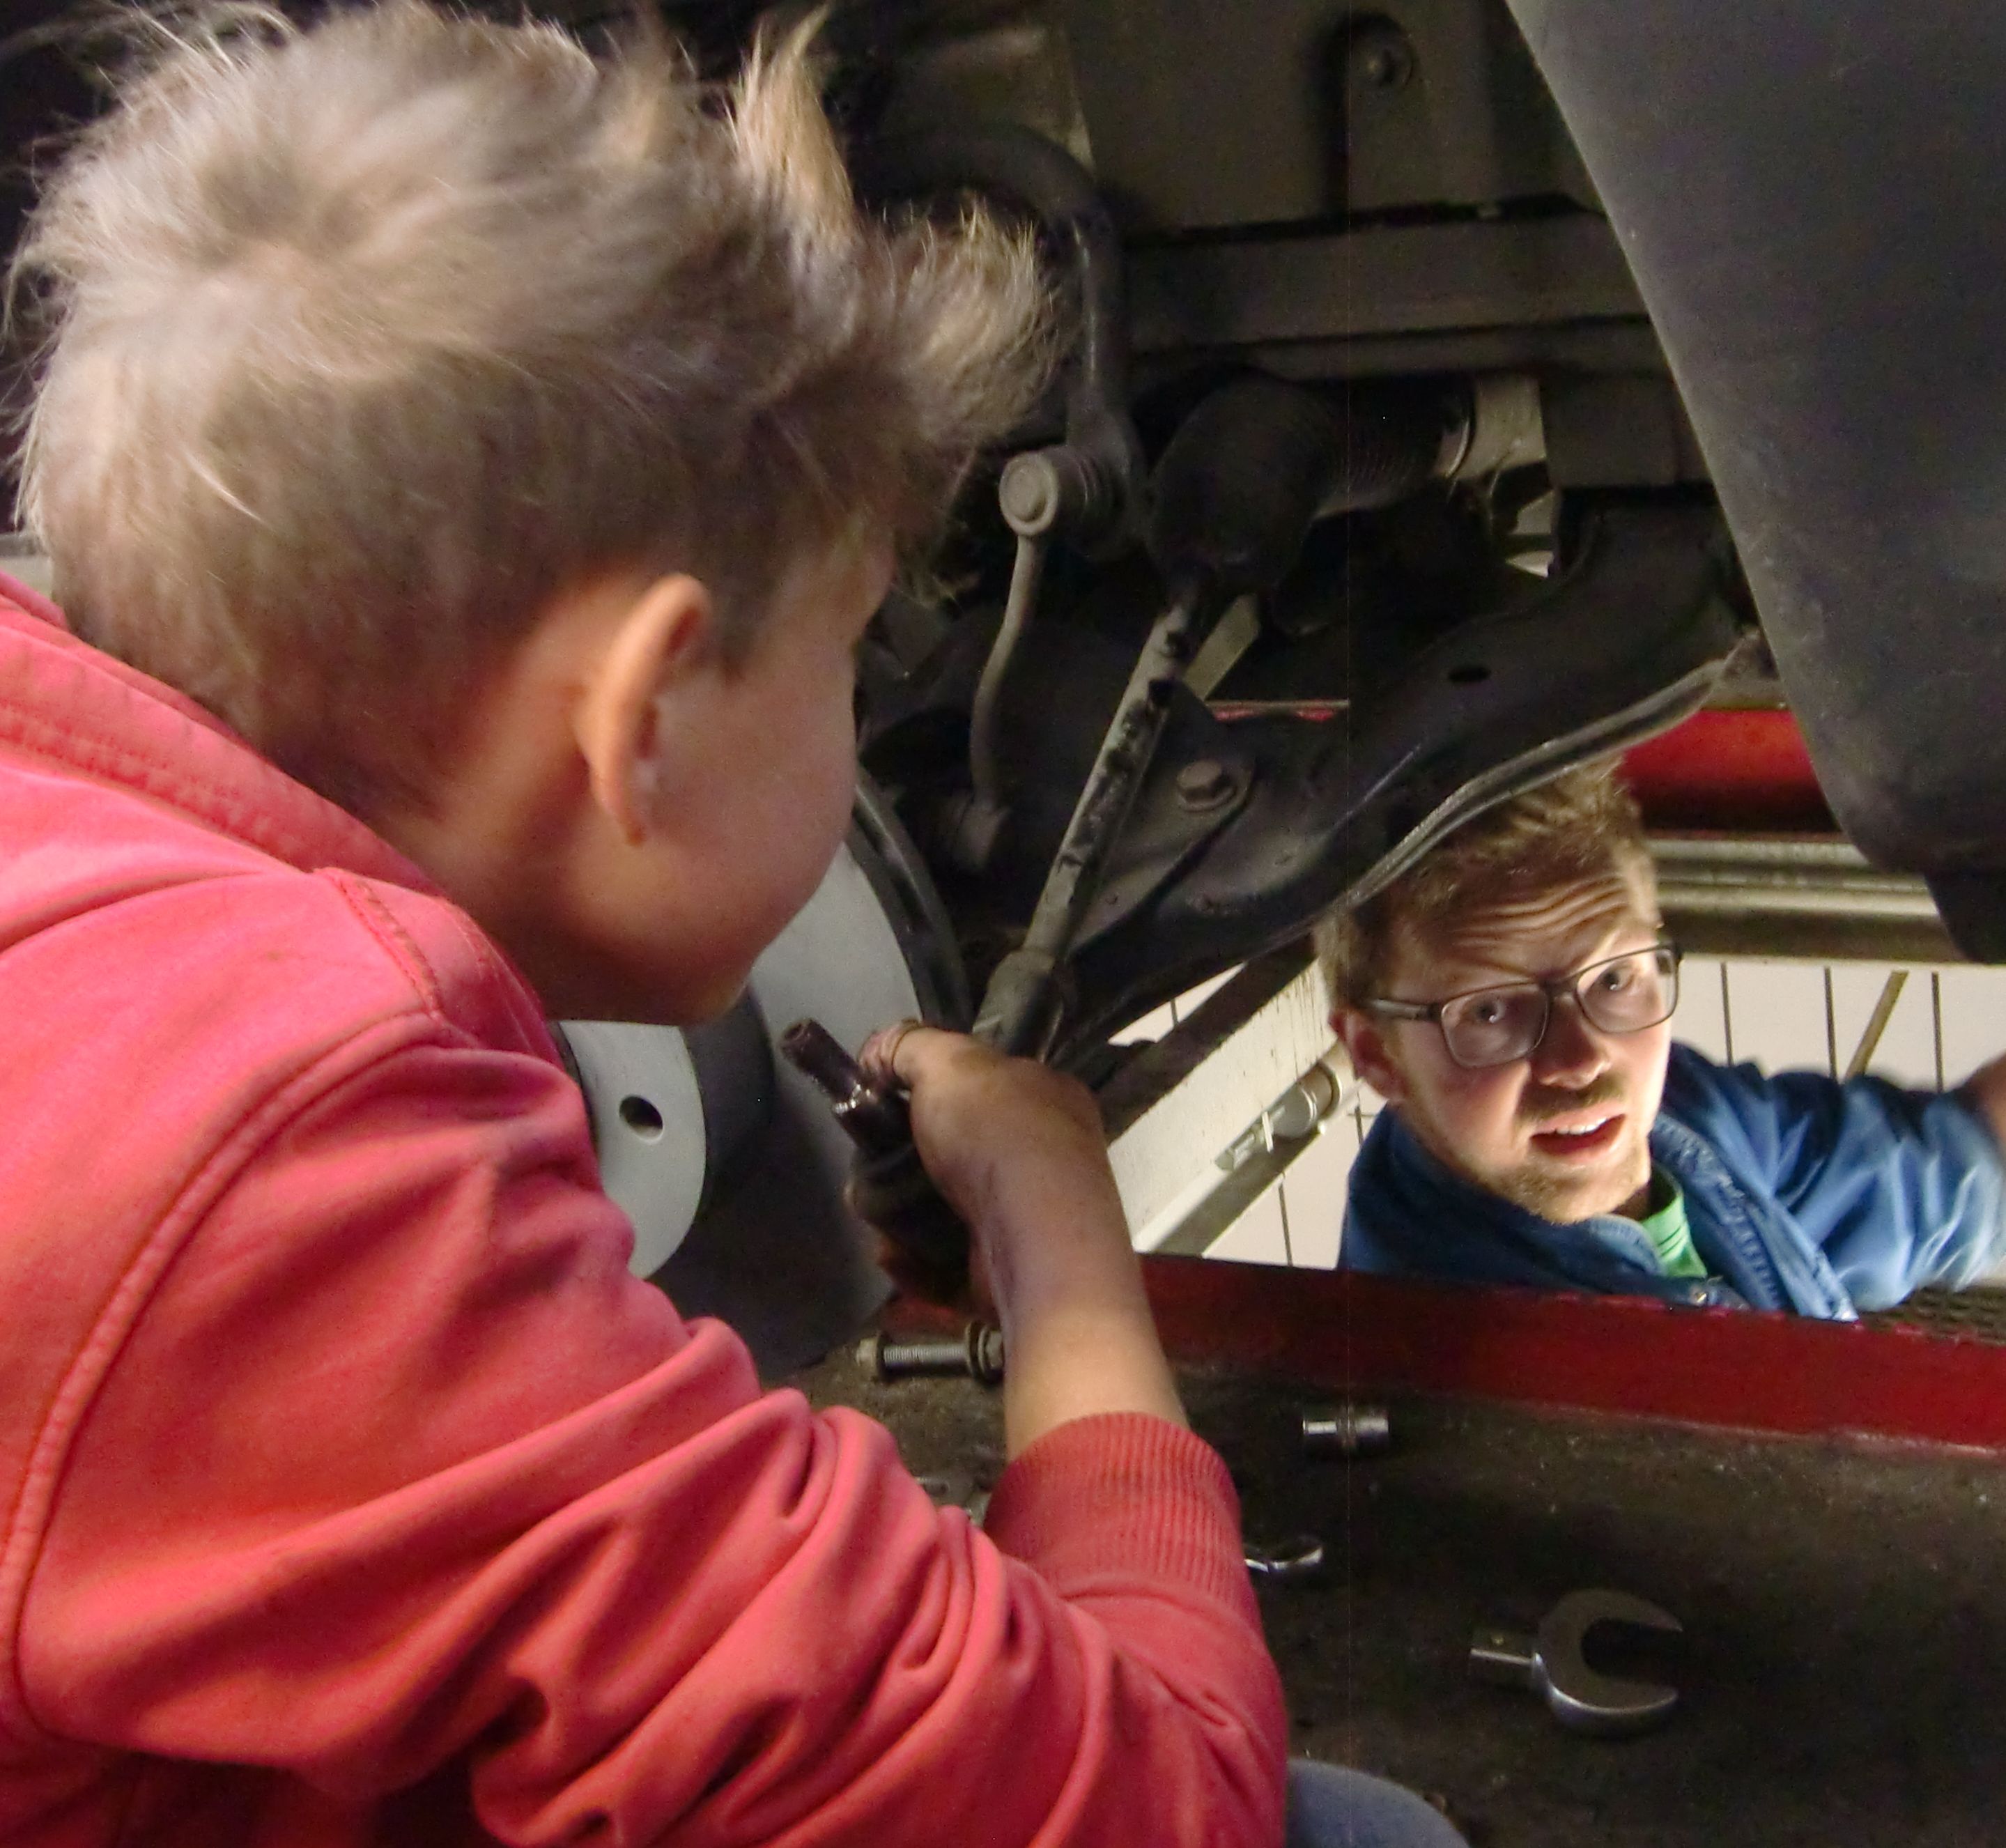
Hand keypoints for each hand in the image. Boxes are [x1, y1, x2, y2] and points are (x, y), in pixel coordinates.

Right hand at [859, 1023, 1112, 1245]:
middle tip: (873, 1171)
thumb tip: (875, 1051)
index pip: (983, 1088)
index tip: (889, 1106)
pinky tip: (896, 1256)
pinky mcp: (1001, 1272)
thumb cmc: (999, 1136)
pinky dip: (913, 1265)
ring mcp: (1023, 1221)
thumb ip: (910, 1046)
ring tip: (882, 1222)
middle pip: (951, 1157)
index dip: (933, 1094)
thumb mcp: (951, 1063)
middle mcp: (1043, 1159)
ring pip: (940, 1215)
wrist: (1034, 1239)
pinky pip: (942, 1265)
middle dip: (902, 1168)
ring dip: (899, 1222)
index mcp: (1045, 1100)